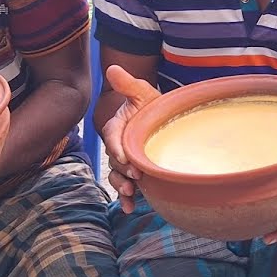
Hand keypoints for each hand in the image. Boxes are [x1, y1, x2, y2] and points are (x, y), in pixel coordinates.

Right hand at [103, 64, 161, 213]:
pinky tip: (130, 208)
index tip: (126, 159)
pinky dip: (125, 199)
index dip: (116, 149)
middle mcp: (118, 146)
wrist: (165, 119)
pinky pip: (125, 187)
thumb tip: (112, 68)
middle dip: (122, 171)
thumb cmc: (153, 104)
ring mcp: (125, 161)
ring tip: (130, 194)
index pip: (112, 138)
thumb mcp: (142, 92)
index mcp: (117, 127)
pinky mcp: (133, 172)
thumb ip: (127, 84)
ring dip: (121, 187)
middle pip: (114, 161)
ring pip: (117, 176)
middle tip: (135, 178)